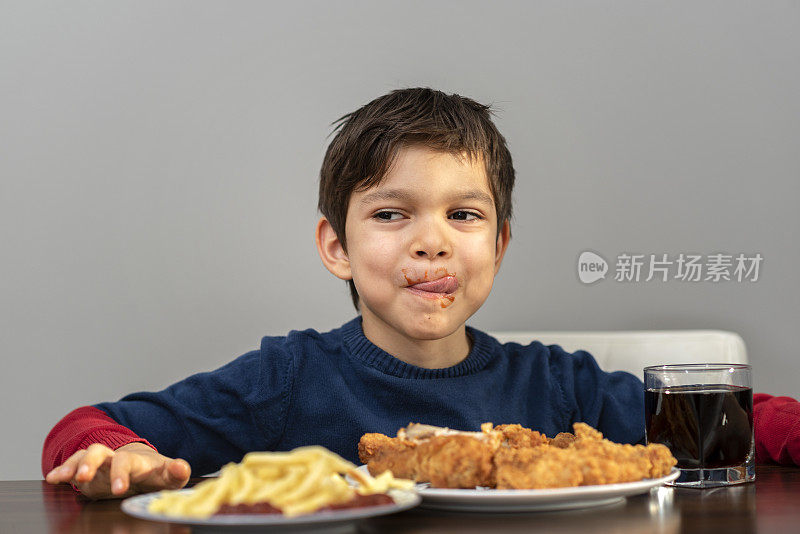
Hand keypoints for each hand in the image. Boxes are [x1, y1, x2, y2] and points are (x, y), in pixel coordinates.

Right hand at [45, 442, 190, 499]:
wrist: (143, 467)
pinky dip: (62, 471)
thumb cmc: (155, 473)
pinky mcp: (87, 473)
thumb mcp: (168, 475)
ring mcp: (98, 464)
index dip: (121, 474)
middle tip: (84, 478)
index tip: (119, 489)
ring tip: (61, 477)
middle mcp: (112, 458)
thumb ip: (176, 472)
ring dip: (72, 466)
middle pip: (98, 452)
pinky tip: (53, 479)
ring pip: (82, 457)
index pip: (126, 462)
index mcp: (134, 460)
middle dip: (90, 464)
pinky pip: (72, 467)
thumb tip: (182, 467)